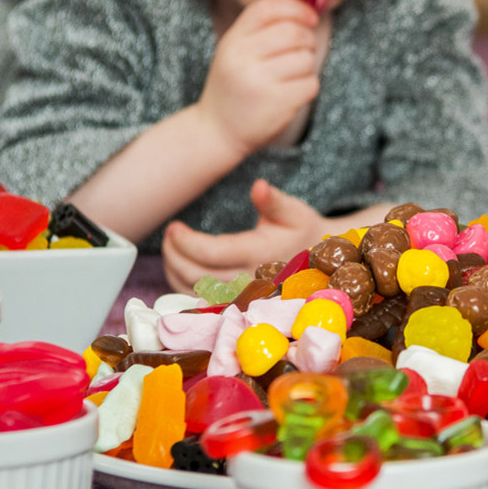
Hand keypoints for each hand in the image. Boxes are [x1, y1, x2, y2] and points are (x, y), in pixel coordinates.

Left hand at [160, 179, 325, 292]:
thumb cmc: (301, 231)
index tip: (174, 227)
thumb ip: (273, 201)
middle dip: (174, 254)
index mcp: (259, 255)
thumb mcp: (293, 211)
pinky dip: (184, 285)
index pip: (210, 253)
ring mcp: (242, 295)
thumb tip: (259, 186)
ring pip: (195, 291)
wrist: (318, 261)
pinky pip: (200, 301)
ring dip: (175, 270)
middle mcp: (248, 279)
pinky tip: (181, 266)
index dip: (186, 242)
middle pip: (196, 275)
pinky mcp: (236, 302)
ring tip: (171, 248)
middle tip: (169, 234)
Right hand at [197, 0, 321, 160]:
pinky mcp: (277, 103)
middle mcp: (243, 58)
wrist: (217, 131)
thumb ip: (262, 29)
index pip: (268, 8)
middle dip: (308, 39)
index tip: (310, 17)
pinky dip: (307, 87)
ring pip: (306, 59)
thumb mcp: (235, 51)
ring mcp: (260, 81)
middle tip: (304, 49)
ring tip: (291, 75)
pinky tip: (291, 92)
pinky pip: (310, 83)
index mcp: (232, 41)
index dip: (296, 7)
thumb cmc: (234, 86)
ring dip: (307, 66)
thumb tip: (306, 10)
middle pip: (293, 32)